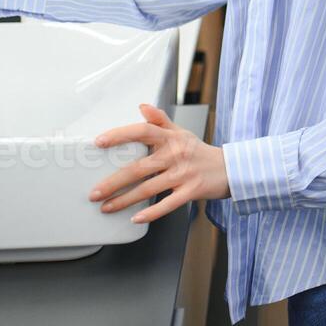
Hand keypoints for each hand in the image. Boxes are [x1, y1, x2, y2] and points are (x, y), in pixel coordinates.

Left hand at [89, 104, 230, 223]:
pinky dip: (150, 213)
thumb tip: (142, 107)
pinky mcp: (191, 191)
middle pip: (139, 168)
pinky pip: (167, 204)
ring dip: (124, 200)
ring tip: (106, 207)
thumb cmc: (199, 152)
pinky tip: (135, 218)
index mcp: (171, 138)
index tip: (99, 142)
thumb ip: (160, 120)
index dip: (120, 135)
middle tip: (94, 192)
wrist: (230, 169)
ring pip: (148, 188)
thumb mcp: (181, 132)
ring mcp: (184, 174)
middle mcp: (176, 154)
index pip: (142, 131)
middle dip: (113, 182)